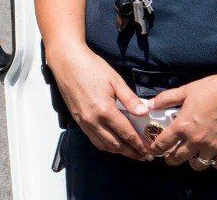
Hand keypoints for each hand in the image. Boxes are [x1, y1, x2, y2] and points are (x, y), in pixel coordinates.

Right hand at [48, 45, 152, 160]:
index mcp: (105, 110)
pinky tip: (113, 142)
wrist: (66, 61)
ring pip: (103, 145)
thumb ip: (130, 99)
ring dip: (119, 151)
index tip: (150, 151)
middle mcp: (93, 120)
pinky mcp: (77, 120)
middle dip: (132, 152)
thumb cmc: (91, 67)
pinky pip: (93, 139)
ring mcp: (83, 122)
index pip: (126, 134)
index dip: (140, 144)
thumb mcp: (115, 80)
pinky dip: (105, 145)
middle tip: (144, 155)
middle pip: (116, 145)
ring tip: (131, 151)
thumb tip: (144, 113)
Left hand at [148, 72, 216, 168]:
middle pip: (178, 158)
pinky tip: (211, 157)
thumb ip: (165, 99)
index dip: (156, 148)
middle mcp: (196, 139)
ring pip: (199, 165)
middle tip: (170, 157)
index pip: (163, 143)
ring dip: (192, 163)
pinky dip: (214, 163)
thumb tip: (150, 105)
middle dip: (171, 159)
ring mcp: (213, 146)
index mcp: (183, 125)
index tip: (154, 150)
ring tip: (191, 158)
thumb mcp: (185, 90)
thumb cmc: (212, 89)